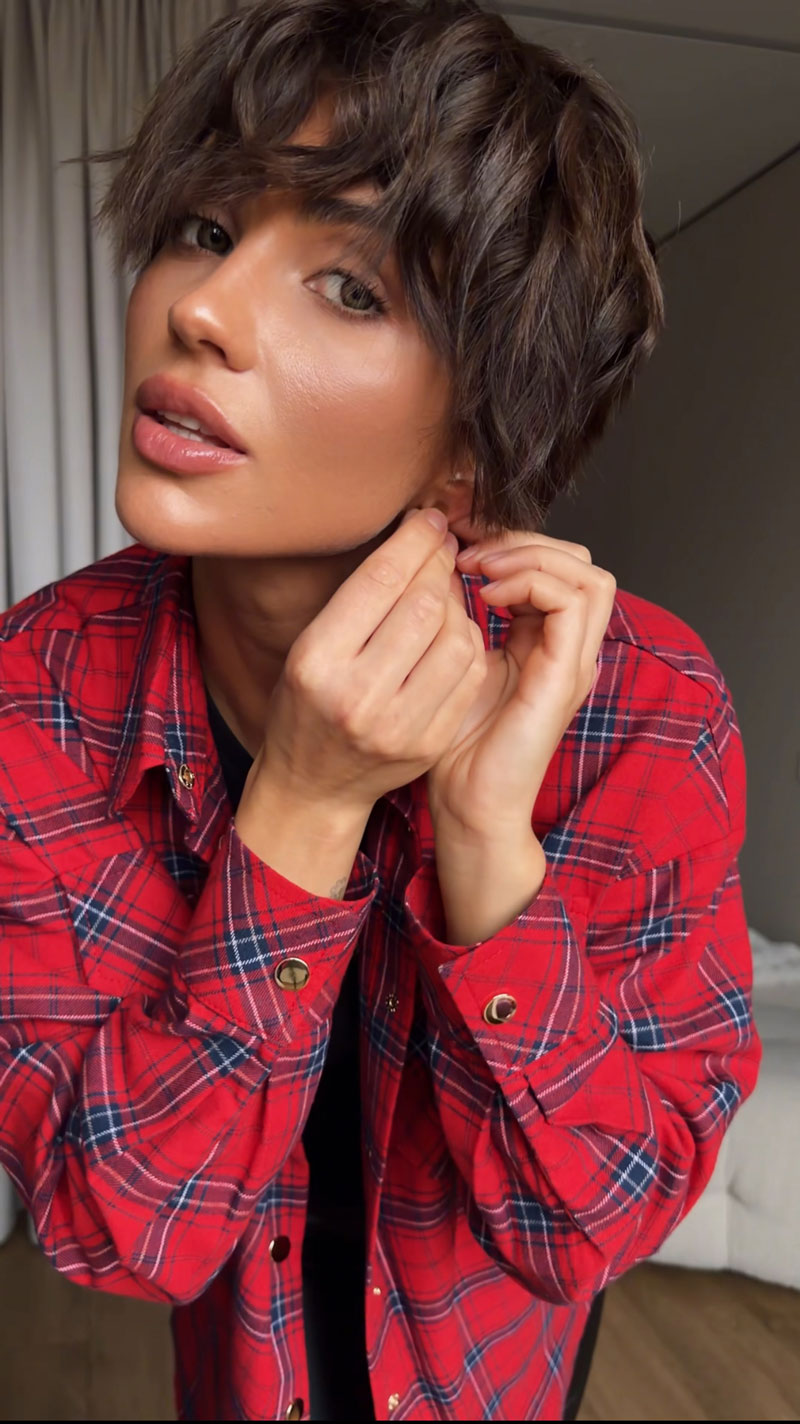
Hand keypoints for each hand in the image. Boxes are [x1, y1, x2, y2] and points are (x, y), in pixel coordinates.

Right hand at [256, 509, 486, 815]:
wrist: (313, 786)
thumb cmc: (307, 704)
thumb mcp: (309, 646)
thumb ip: (357, 598)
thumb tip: (417, 536)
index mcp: (316, 663)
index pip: (378, 581)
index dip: (413, 541)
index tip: (428, 520)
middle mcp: (356, 696)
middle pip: (423, 606)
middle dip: (440, 565)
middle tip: (442, 548)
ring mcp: (398, 726)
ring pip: (456, 638)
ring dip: (459, 603)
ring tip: (445, 592)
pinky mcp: (429, 742)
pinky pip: (468, 674)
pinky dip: (468, 641)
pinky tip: (454, 630)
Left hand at [425, 530, 616, 837]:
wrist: (469, 802)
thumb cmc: (456, 742)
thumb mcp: (453, 658)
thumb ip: (459, 610)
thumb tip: (442, 556)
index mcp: (546, 641)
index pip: (555, 565)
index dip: (511, 541)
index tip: (459, 538)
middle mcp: (569, 648)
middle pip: (580, 562)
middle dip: (524, 539)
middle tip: (470, 547)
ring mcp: (573, 661)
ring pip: (588, 575)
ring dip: (532, 557)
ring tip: (481, 568)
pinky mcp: (564, 675)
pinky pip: (572, 603)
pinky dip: (532, 583)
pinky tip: (488, 595)